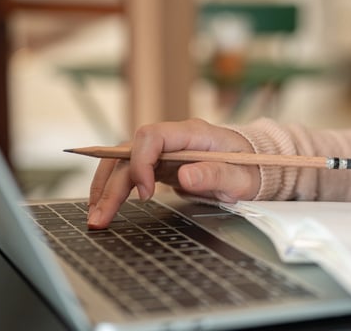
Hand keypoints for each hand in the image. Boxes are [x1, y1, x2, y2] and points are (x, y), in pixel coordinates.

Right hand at [87, 118, 259, 228]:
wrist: (255, 166)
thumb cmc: (250, 170)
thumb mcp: (240, 178)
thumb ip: (215, 175)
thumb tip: (185, 177)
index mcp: (193, 134)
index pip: (151, 136)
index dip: (141, 162)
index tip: (145, 194)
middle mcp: (173, 138)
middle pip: (129, 152)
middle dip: (112, 184)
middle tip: (101, 216)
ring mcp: (164, 151)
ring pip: (123, 161)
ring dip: (106, 187)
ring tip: (95, 216)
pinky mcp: (160, 164)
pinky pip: (129, 171)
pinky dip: (114, 188)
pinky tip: (103, 206)